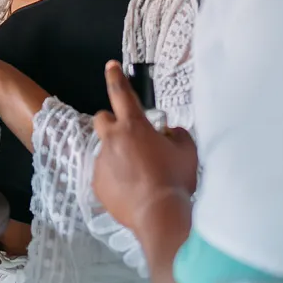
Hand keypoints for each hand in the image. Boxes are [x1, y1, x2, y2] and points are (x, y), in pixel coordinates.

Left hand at [92, 62, 198, 236]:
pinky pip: (104, 173)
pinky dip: (115, 177)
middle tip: (129, 136)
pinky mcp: (97, 183)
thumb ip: (176, 135)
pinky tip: (131, 189)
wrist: (159, 215)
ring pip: (105, 150)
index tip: (111, 67)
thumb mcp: (186, 151)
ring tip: (136, 173)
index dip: (115, 77)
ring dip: (117, 154)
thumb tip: (168, 133)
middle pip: (103, 119)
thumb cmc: (174, 180)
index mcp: (133, 126)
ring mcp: (101, 162)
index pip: (121, 93)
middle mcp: (112, 140)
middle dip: (113, 123)